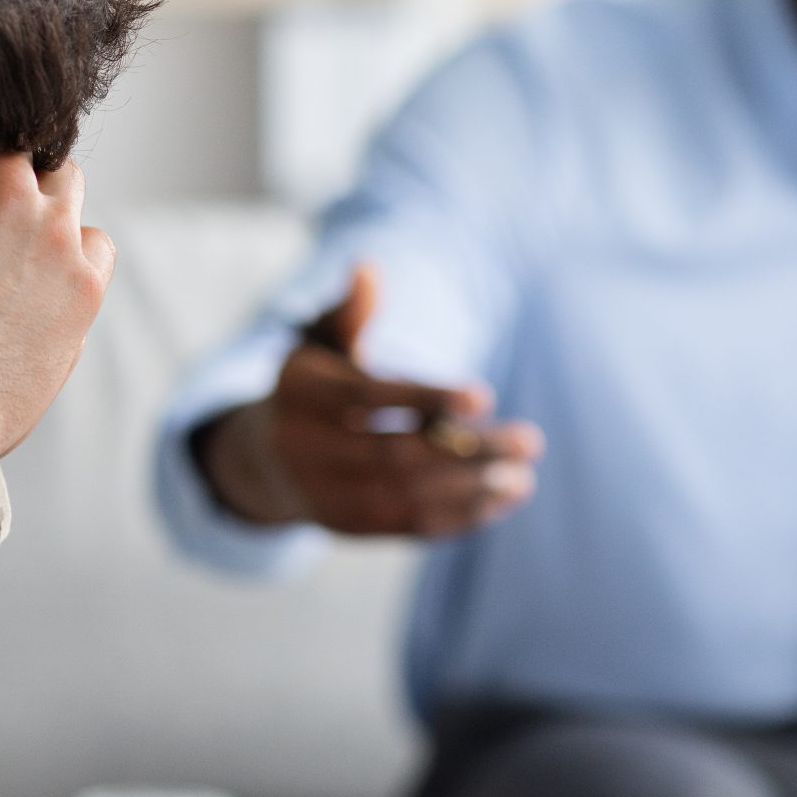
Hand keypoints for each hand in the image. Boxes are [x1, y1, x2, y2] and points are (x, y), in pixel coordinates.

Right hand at [196, 263, 543, 536]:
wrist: (266, 460)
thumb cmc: (313, 386)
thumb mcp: (320, 343)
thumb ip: (350, 313)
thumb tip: (368, 268)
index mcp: (302, 396)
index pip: (367, 398)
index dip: (425, 398)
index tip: (483, 396)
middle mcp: (306, 450)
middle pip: (395, 455)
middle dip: (469, 450)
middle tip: (530, 441)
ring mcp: (326, 496)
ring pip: (406, 497)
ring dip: (471, 489)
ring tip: (523, 475)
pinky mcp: (348, 527)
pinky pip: (407, 526)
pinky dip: (459, 516)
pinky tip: (501, 498)